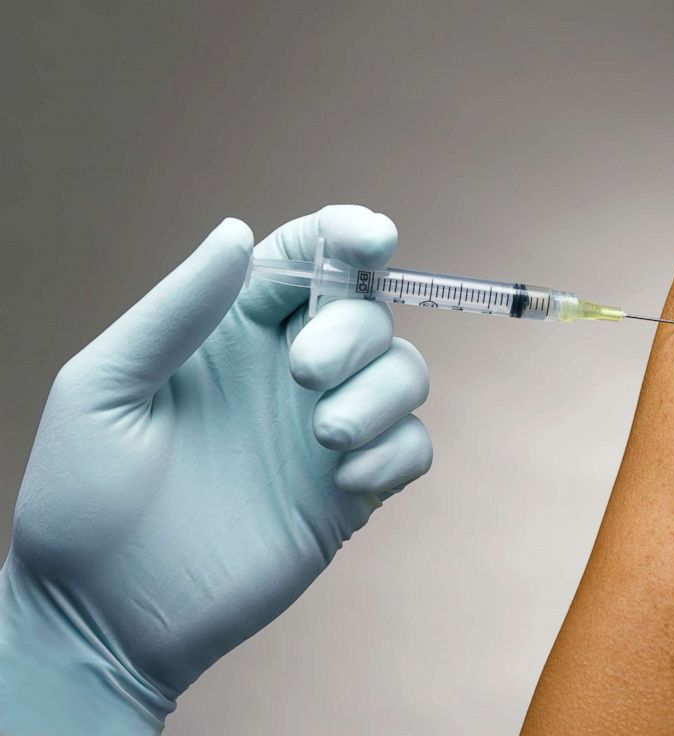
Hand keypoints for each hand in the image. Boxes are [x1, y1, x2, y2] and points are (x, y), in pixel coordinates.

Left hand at [0, 206, 432, 734]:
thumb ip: (175, 309)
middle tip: (304, 375)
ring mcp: (323, 431)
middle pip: (368, 312)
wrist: (105, 615)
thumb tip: (238, 231)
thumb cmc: (84, 497)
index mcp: (230, 330)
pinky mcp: (349, 491)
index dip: (348, 234)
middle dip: (353, 331)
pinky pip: (411, 447)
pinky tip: (347, 479)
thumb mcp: (104, 387)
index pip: (307, 257)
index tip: (371, 240)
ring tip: (324, 435)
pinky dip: (397, 449)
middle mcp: (287, 372)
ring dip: (381, 391)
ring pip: (404, 373)